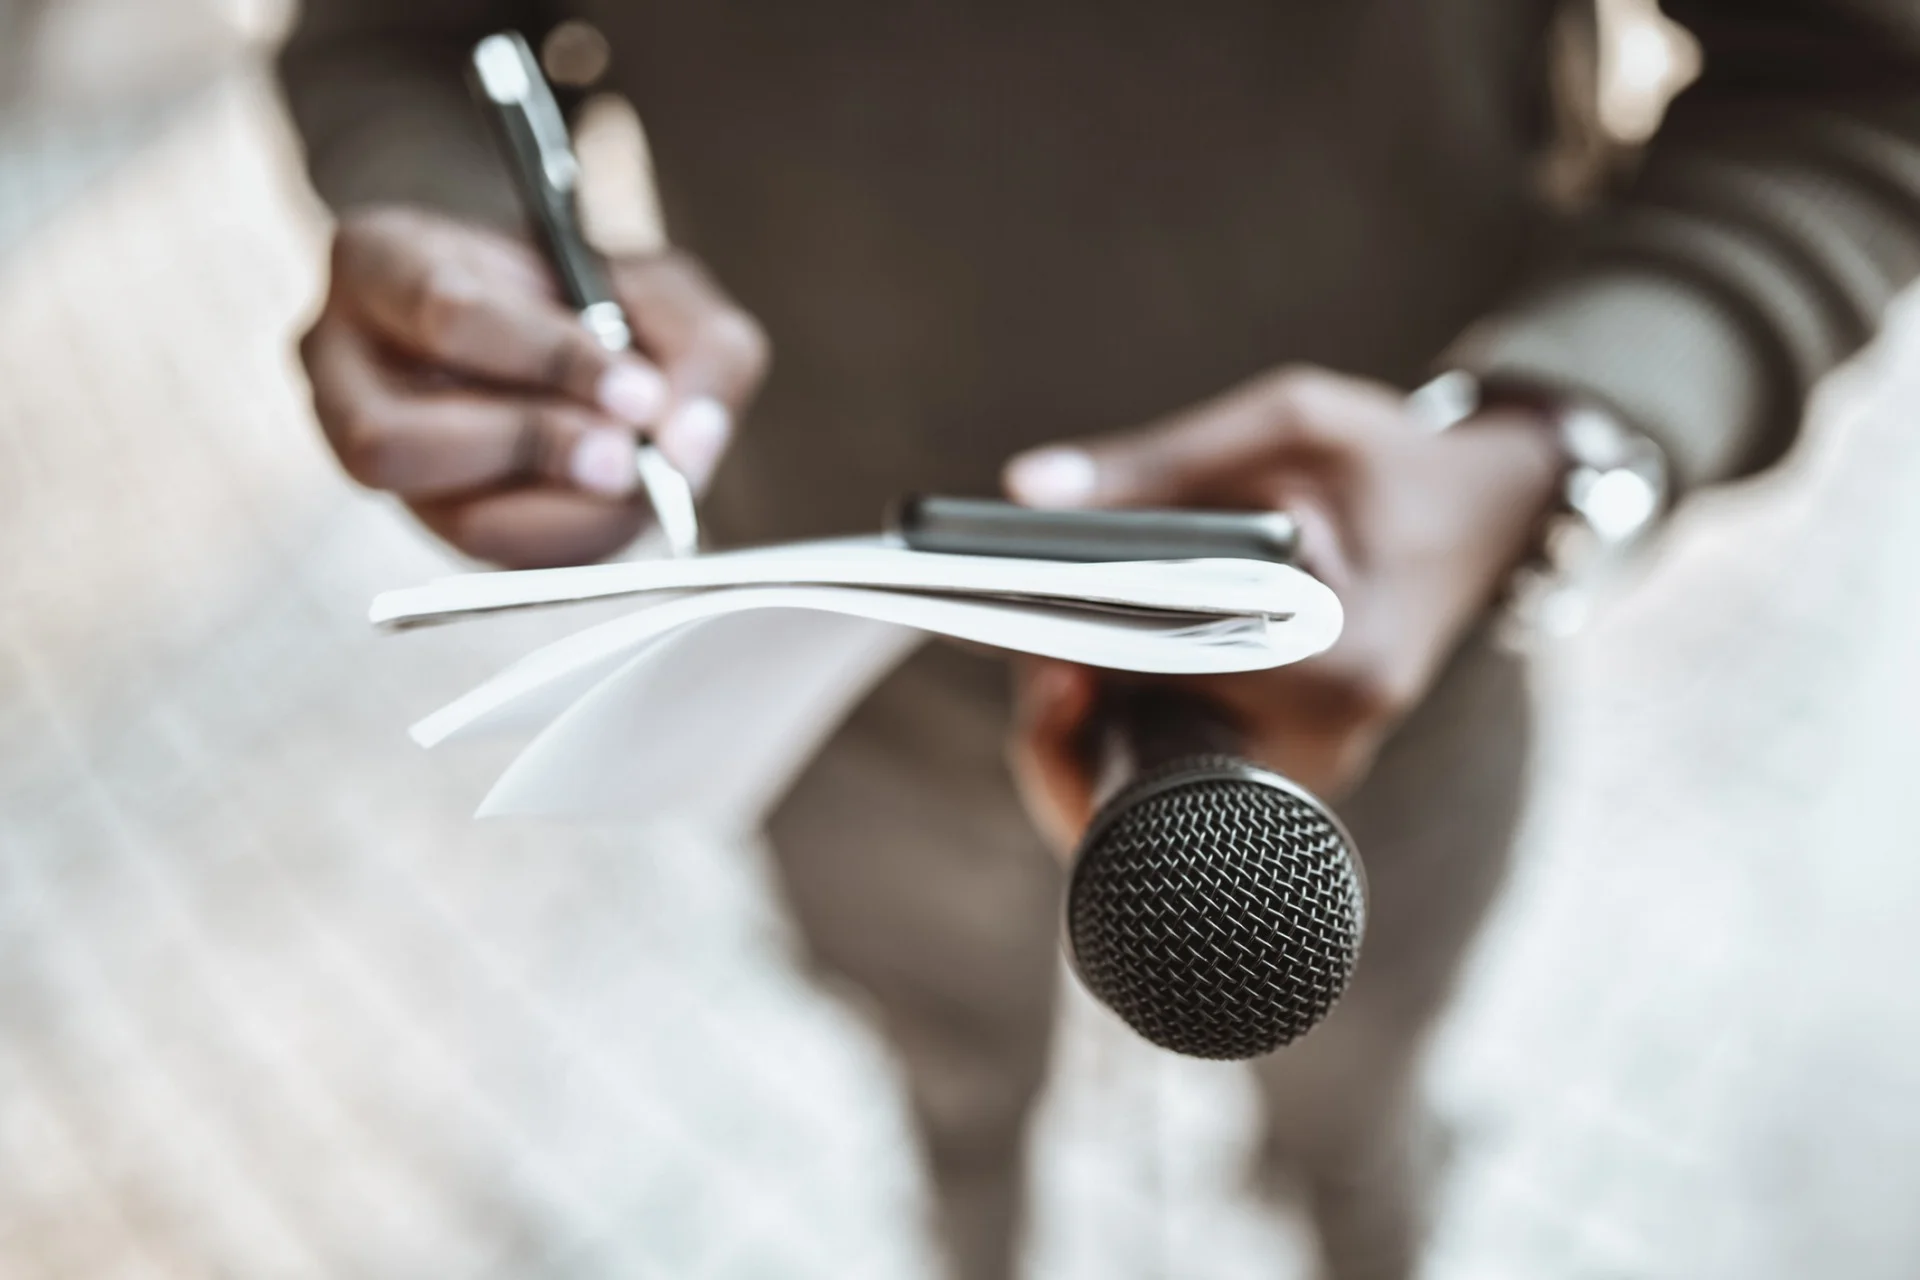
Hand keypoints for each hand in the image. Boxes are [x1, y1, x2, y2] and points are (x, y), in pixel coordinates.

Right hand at [299, 206, 768, 566]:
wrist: (556, 322)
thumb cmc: (592, 294)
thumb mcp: (660, 287)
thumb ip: (696, 347)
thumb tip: (687, 446)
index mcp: (377, 263)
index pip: (443, 311)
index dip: (548, 360)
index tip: (641, 392)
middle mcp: (340, 365)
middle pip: (395, 439)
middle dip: (532, 451)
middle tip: (628, 456)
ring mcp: (369, 456)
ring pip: (437, 515)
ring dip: (554, 510)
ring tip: (630, 478)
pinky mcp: (429, 521)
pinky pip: (491, 560)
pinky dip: (571, 540)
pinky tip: (618, 506)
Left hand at [1001, 365, 1562, 851]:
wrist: (1484, 516)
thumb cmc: (1387, 463)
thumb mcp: (1288, 425)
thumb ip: (1158, 460)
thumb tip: (1024, 492)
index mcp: (1339, 660)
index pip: (1174, 684)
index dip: (1081, 665)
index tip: (1024, 639)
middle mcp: (1328, 738)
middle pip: (1152, 761)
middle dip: (1071, 714)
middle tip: (1028, 653)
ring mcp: (1309, 766)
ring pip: (1154, 784)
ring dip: (1089, 728)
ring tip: (1054, 657)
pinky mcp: (1289, 767)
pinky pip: (1179, 772)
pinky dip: (1125, 730)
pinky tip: (1095, 674)